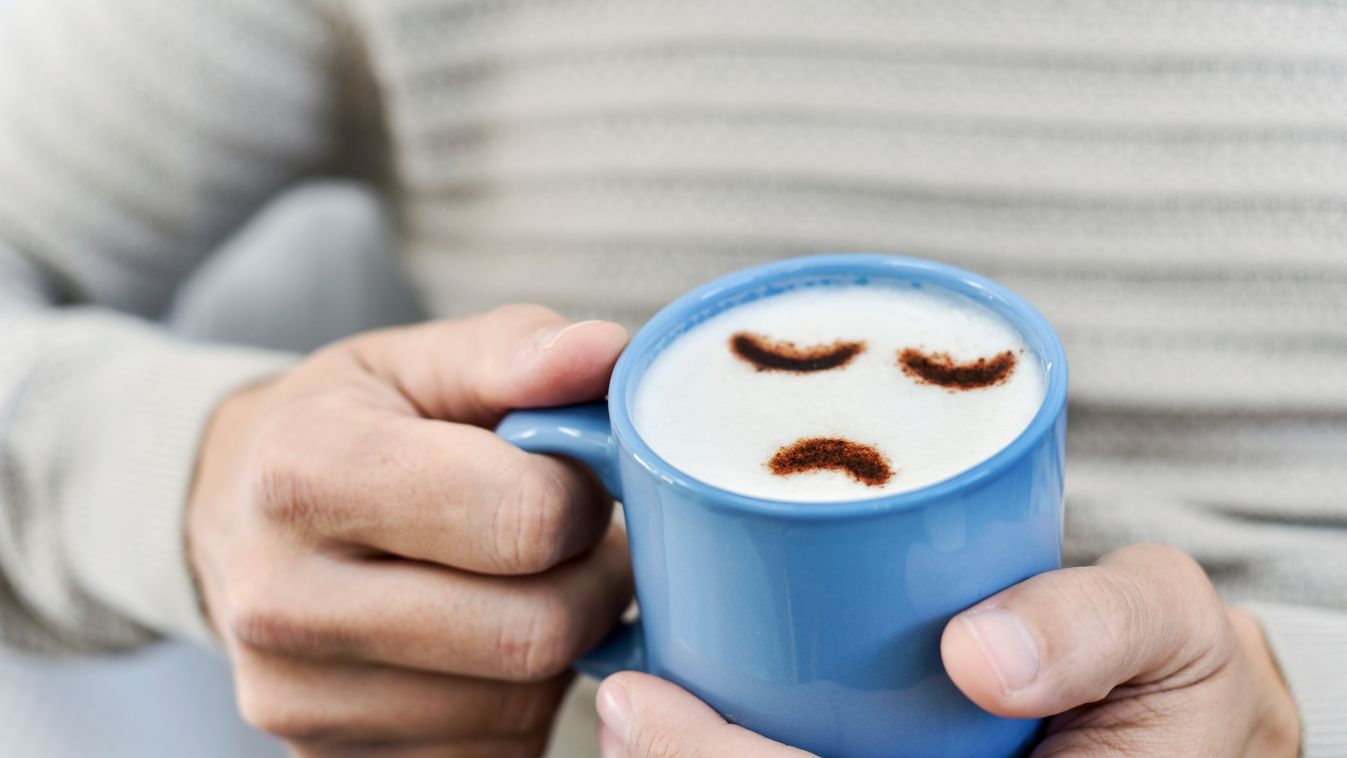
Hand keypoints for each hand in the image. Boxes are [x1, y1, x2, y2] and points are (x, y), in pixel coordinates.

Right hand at [189, 305, 634, 756]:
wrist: (232, 518)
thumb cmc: (341, 429)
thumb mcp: (412, 362)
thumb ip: (513, 352)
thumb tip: (606, 356)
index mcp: (306, 474)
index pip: (521, 520)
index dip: (581, 498)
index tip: (571, 479)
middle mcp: (284, 602)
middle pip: (533, 633)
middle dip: (591, 582)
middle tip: (576, 542)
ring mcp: (299, 701)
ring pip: (523, 705)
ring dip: (561, 646)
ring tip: (526, 584)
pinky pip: (494, 755)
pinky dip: (518, 703)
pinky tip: (487, 642)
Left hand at [595, 544, 1299, 756]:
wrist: (1207, 740)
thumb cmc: (1181, 689)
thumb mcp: (1168, 631)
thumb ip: (1095, 628)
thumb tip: (980, 651)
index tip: (638, 704)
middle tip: (623, 707)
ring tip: (640, 712)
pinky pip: (813, 752)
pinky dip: (744, 744)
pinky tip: (693, 721)